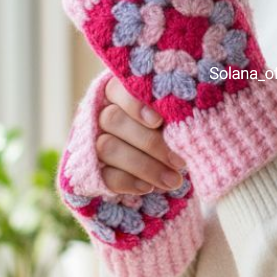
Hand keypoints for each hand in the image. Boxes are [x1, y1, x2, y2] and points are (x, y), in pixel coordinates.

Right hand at [97, 75, 188, 197]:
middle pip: (112, 119)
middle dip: (149, 142)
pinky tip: (149, 188)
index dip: (134, 105)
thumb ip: (171, 113)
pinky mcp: (92, 170)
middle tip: (179, 161)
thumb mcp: (172, 117)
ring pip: (107, 147)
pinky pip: (104, 175)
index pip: (116, 89)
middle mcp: (100, 112)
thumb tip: (184, 121)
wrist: (164, 163)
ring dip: (144, 166)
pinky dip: (128, 182)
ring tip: (173, 180)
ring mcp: (92, 141)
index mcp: (118, 93)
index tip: (158, 121)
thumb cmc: (172, 129)